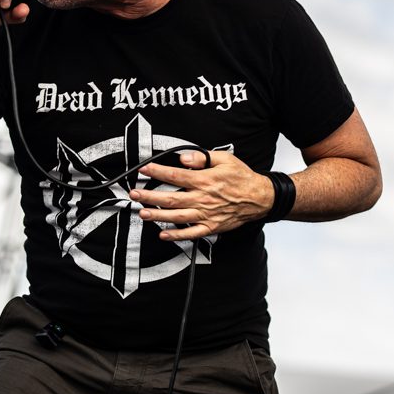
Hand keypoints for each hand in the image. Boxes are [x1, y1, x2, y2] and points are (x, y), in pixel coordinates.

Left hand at [130, 151, 273, 241]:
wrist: (260, 197)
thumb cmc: (242, 178)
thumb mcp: (225, 159)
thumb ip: (203, 158)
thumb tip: (184, 158)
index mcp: (205, 180)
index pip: (175, 176)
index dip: (157, 172)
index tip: (144, 169)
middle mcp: (203, 198)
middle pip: (171, 198)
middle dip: (149, 196)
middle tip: (134, 194)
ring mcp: (206, 215)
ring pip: (177, 217)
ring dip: (158, 216)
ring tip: (142, 213)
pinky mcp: (211, 227)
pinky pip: (191, 233)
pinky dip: (177, 235)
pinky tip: (163, 234)